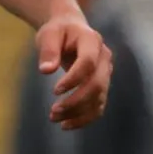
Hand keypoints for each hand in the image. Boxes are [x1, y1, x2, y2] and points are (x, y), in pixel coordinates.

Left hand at [39, 15, 112, 129]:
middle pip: (97, 84)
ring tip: (54, 119)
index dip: (74, 79)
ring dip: (78, 113)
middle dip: (76, 101)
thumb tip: (46, 70)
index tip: (54, 91)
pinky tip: (66, 125)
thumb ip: (48, 50)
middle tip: (53, 112)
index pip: (88, 63)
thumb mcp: (48, 34)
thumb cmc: (58, 31)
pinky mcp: (102, 85)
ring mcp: (106, 72)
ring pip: (99, 98)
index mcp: (92, 41)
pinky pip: (98, 105)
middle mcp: (104, 57)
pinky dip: (85, 118)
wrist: (71, 29)